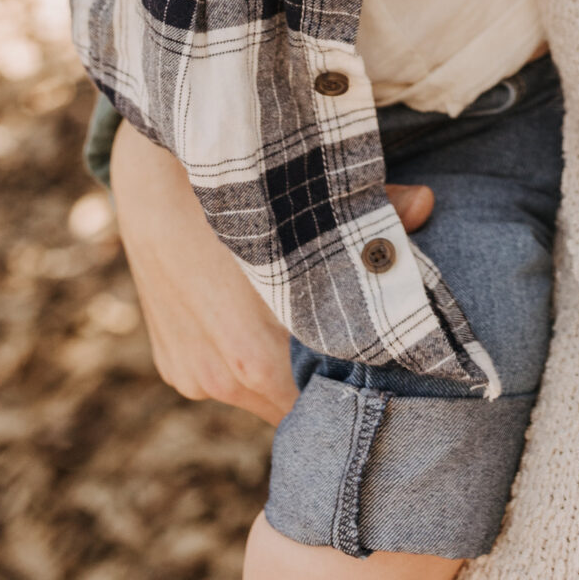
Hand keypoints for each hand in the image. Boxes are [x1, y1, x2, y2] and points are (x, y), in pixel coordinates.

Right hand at [111, 122, 432, 425]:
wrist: (148, 175)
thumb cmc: (236, 188)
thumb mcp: (306, 199)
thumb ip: (372, 214)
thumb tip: (429, 203)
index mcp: (255, 359)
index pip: (327, 404)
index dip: (362, 383)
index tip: (391, 359)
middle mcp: (219, 381)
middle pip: (298, 402)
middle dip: (330, 376)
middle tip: (366, 337)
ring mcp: (191, 378)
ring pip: (266, 391)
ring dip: (292, 366)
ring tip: (318, 319)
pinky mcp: (175, 367)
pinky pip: (232, 378)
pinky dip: (257, 357)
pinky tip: (269, 314)